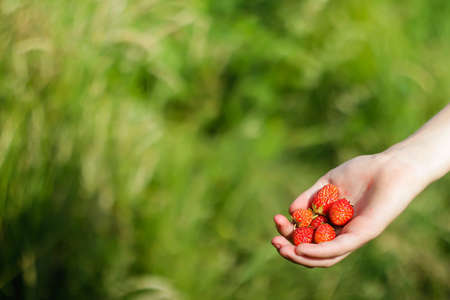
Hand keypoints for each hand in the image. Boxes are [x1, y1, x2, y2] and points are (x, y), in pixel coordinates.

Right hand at [271, 153, 425, 267]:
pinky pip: (339, 248)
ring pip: (324, 257)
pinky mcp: (363, 234)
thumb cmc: (361, 171)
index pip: (307, 235)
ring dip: (301, 256)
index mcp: (332, 222)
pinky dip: (319, 252)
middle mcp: (342, 233)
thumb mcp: (328, 183)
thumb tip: (292, 212)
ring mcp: (353, 236)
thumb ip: (309, 196)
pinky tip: (301, 248)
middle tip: (275, 241)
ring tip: (283, 248)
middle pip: (313, 250)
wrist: (389, 166)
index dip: (289, 232)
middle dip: (290, 249)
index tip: (277, 219)